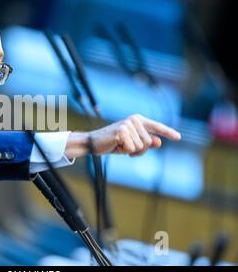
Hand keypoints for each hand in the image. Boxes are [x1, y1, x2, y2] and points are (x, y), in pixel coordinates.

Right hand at [64, 114, 180, 158]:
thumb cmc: (114, 143)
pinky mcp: (122, 131)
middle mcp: (134, 120)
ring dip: (131, 151)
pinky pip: (132, 148)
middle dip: (140, 150)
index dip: (168, 132)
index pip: (156, 126)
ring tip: (120, 146)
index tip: (178, 138)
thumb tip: (158, 141)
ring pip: (141, 146)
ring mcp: (128, 124)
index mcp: (138, 120)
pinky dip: (124, 151)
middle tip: (126, 149)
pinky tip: (116, 146)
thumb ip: (146, 142)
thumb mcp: (132, 144)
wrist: (94, 143)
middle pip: (149, 142)